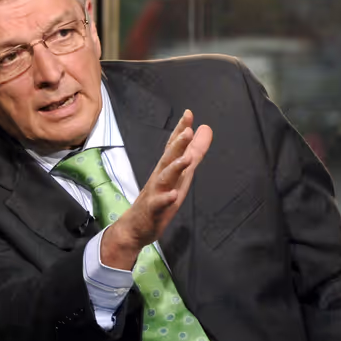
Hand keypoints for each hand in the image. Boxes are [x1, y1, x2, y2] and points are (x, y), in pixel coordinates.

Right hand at [102, 109, 212, 269]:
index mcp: (167, 169)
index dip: (180, 131)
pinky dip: (166, 198)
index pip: (173, 147)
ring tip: (185, 159)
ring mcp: (156, 193)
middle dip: (177, 145)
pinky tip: (174, 194)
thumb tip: (205, 129)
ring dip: (174, 168)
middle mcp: (160, 177)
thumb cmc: (159, 198)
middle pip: (168, 158)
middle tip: (187, 131)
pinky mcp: (153, 210)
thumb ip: (194, 152)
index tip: (188, 114)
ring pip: (164, 178)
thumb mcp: (181, 174)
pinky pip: (159, 204)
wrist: (136, 227)